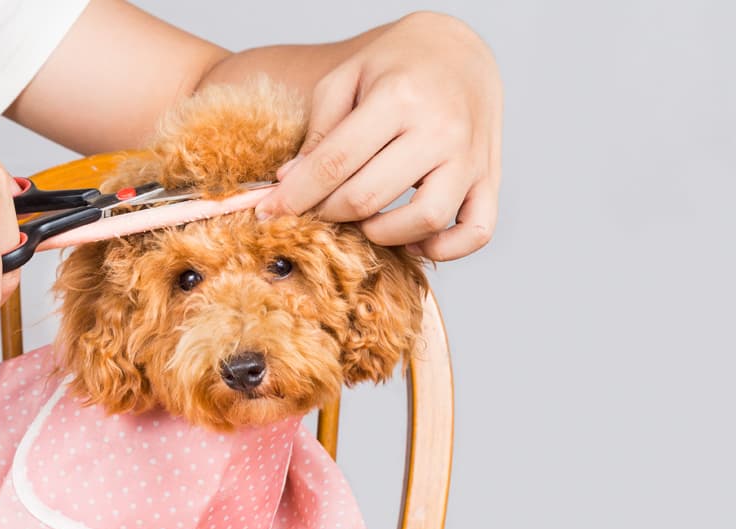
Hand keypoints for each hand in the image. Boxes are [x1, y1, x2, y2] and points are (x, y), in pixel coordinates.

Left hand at [256, 12, 501, 260]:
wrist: (458, 50)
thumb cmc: (394, 65)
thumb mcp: (347, 78)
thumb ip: (318, 130)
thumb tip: (288, 183)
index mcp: (400, 96)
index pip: (333, 163)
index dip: (294, 195)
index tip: (267, 212)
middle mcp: (441, 128)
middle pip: (369, 197)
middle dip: (328, 214)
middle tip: (314, 211)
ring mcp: (471, 156)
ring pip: (424, 220)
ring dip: (381, 234)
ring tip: (363, 221)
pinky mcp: (490, 178)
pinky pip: (476, 232)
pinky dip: (444, 249)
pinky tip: (412, 239)